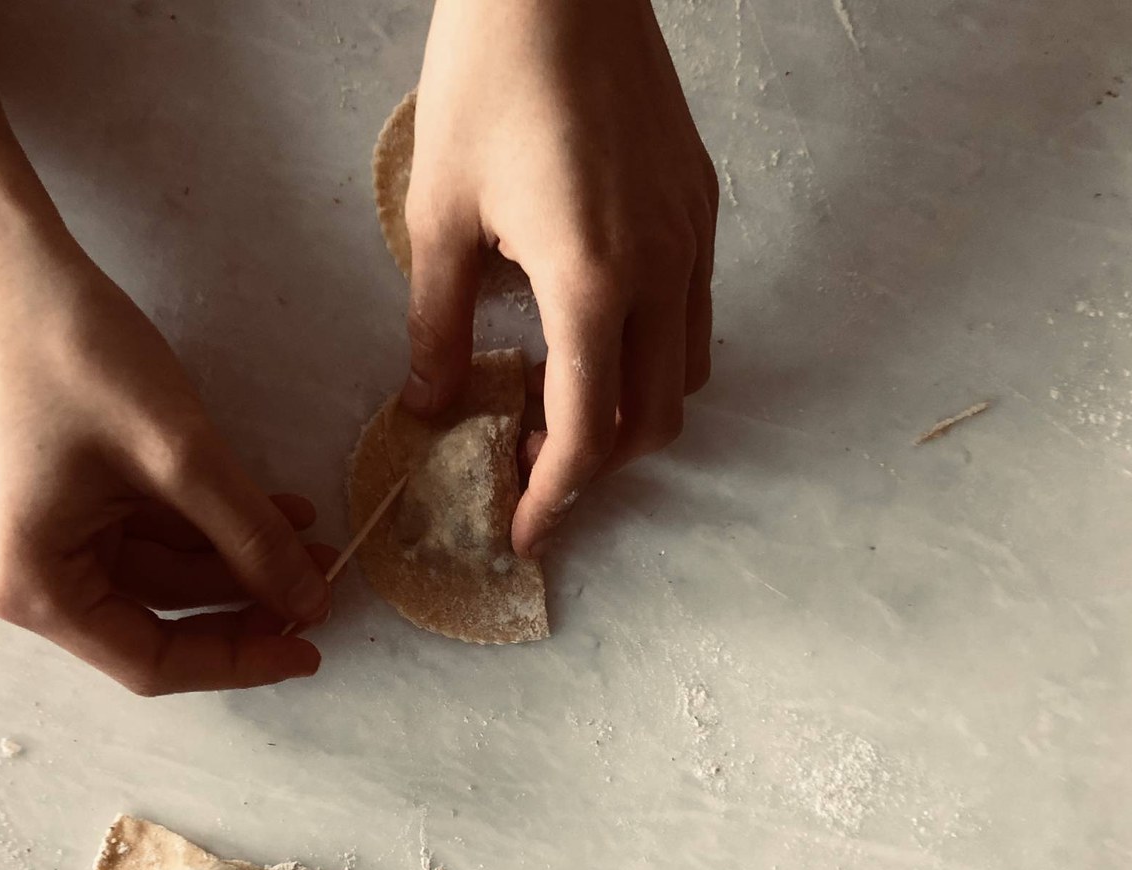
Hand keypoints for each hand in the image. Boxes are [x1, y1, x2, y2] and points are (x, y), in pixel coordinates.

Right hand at [0, 250, 332, 694]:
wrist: (7, 261)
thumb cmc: (74, 354)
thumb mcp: (180, 456)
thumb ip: (250, 539)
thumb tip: (309, 604)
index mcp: (32, 587)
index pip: (152, 661)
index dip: (239, 660)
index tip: (309, 651)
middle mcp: (27, 579)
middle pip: (159, 620)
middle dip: (246, 599)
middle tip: (323, 583)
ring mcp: (44, 540)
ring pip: (164, 574)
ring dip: (238, 557)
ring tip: (312, 537)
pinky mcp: (63, 504)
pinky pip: (149, 534)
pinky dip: (209, 524)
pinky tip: (275, 509)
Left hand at [402, 0, 717, 556]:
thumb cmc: (488, 75)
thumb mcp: (439, 211)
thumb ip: (436, 325)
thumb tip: (431, 404)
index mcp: (592, 279)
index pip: (587, 430)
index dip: (553, 497)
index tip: (522, 532)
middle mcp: (662, 268)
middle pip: (650, 421)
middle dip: (592, 465)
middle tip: (526, 466)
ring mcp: (693, 235)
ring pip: (683, 374)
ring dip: (627, 414)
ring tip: (558, 405)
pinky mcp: (700, 203)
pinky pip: (693, 314)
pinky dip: (650, 356)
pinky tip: (595, 338)